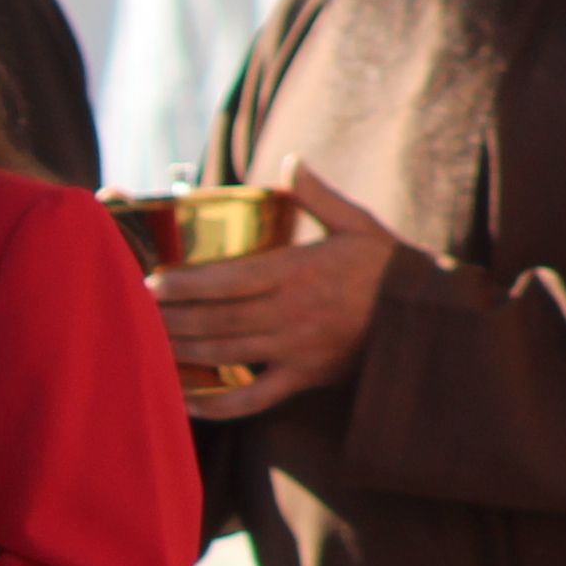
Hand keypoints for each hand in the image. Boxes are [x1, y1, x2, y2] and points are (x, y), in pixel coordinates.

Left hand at [152, 164, 398, 415]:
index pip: (234, 280)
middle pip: (220, 320)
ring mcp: (298, 351)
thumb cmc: (388, 268)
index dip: (190, 285)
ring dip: (184, 353)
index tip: (153, 284)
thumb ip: (318, 197)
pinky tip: (185, 400)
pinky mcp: (305, 379)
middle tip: (132, 315)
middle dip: (173, 320)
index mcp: (303, 273)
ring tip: (145, 344)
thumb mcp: (359, 226)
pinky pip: (255, 398)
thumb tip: (291, 160)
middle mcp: (296, 314)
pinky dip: (219, 405)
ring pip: (228, 355)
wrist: (432, 319)